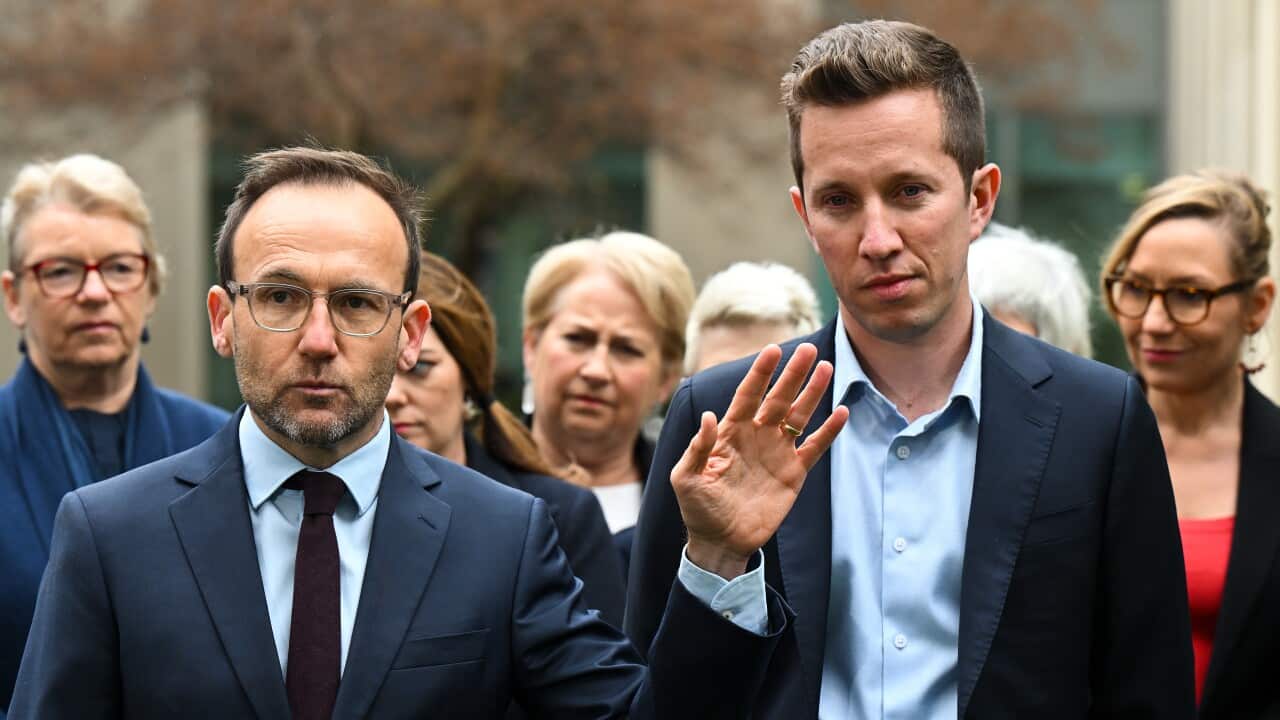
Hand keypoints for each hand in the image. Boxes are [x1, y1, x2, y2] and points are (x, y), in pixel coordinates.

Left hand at [672, 343, 848, 578]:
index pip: (747, 395)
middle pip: (778, 398)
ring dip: (812, 393)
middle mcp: (756, 436)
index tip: (772, 350)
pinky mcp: (793, 473)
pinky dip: (828, 431)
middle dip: (793, 374)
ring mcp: (777, 453)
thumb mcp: (686, 479)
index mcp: (730, 432)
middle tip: (809, 349)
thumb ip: (697, 448)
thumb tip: (709, 416)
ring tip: (826, 368)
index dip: (760, 373)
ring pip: (798, 416)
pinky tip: (841, 413)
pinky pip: (814, 447)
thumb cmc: (698, 509)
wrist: (721, 542)